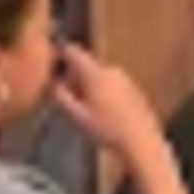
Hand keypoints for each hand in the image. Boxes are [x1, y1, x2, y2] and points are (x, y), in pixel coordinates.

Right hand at [51, 42, 167, 170]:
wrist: (141, 141)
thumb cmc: (106, 130)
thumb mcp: (76, 116)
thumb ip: (61, 96)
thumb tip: (53, 83)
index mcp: (94, 73)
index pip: (73, 51)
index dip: (59, 55)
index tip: (51, 67)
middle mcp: (111, 69)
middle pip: (86, 65)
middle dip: (74, 77)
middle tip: (68, 98)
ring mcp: (125, 78)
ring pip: (99, 75)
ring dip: (89, 85)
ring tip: (86, 109)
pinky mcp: (134, 88)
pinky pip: (112, 83)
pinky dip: (104, 91)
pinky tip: (105, 112)